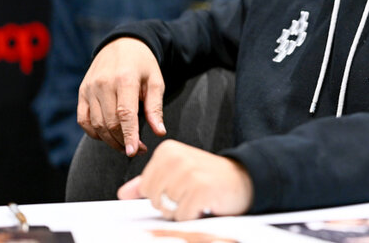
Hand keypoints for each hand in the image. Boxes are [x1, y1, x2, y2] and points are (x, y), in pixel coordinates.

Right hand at [76, 37, 165, 156]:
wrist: (122, 44)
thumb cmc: (143, 64)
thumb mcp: (156, 80)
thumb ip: (155, 107)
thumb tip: (160, 132)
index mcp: (124, 79)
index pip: (125, 114)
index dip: (129, 135)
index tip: (133, 152)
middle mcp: (103, 84)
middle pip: (110, 122)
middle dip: (123, 140)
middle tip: (138, 148)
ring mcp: (89, 88)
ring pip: (96, 124)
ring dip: (110, 140)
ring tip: (125, 144)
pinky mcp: (82, 92)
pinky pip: (83, 119)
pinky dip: (94, 132)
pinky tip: (108, 136)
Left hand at [117, 140, 253, 219]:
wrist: (244, 178)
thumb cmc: (209, 177)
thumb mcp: (177, 174)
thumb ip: (150, 182)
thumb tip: (124, 193)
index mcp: (167, 151)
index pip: (145, 187)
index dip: (162, 193)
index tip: (180, 184)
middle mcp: (176, 158)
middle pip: (154, 200)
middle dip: (172, 203)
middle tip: (191, 191)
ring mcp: (189, 173)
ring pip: (167, 210)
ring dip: (183, 210)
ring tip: (198, 196)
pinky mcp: (200, 190)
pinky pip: (182, 216)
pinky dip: (194, 215)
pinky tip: (205, 203)